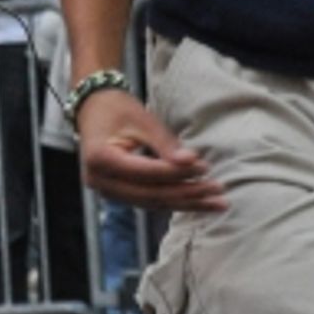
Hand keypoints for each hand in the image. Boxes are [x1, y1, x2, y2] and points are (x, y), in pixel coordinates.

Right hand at [75, 89, 226, 211]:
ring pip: (152, 203)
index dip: (176, 173)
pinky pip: (149, 201)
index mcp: (100, 159)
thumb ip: (165, 144)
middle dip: (187, 194)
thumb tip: (192, 162)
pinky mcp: (118, 194)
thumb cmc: (118, 109)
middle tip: (218, 192)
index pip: (145, 173)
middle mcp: (100, 181)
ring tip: (217, 203)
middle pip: (150, 194)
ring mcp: (107, 191)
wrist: (94, 110)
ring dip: (187, 203)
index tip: (205, 167)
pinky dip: (175, 201)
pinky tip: (199, 202)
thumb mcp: (142, 120)